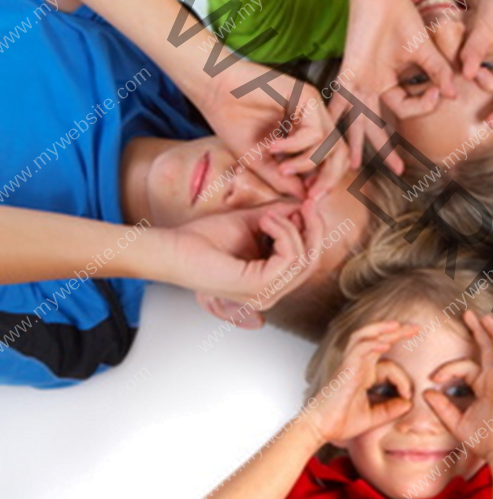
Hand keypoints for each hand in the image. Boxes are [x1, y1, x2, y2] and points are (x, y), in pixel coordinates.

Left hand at [164, 199, 324, 309]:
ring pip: (304, 259)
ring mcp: (264, 295)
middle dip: (314, 228)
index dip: (312, 231)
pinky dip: (282, 232)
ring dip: (291, 227)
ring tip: (268, 214)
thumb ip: (280, 218)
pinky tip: (265, 220)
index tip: (307, 204)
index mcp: (270, 283)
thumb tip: (305, 206)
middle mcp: (270, 294)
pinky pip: (289, 258)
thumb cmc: (203, 239)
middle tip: (307, 203)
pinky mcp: (257, 287)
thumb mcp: (252, 222)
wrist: (174, 248)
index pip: (308, 261)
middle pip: (312, 262)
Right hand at [197, 59, 346, 198]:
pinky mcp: (307, 96)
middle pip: (341, 154)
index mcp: (308, 131)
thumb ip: (283, 179)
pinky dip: (295, 146)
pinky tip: (273, 146)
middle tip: (311, 196)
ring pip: (331, 145)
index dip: (325, 183)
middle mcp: (315, 118)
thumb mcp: (260, 160)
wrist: (213, 90)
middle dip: (329, 179)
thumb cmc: (232, 121)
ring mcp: (314, 106)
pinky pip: (315, 132)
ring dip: (307, 164)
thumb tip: (306, 198)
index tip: (309, 201)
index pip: (331, 161)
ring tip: (281, 168)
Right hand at [305, 322, 417, 443]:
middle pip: (376, 340)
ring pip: (363, 337)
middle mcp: (357, 366)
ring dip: (381, 329)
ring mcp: (350, 365)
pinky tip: (384, 343)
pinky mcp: (344, 369)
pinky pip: (358, 350)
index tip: (408, 396)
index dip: (403, 380)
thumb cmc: (341, 422)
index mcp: (364, 374)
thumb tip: (409, 404)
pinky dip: (371, 344)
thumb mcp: (373, 417)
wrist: (320, 429)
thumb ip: (391, 410)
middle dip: (397, 332)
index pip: (389, 366)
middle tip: (416, 327)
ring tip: (398, 325)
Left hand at [339, 0, 456, 164]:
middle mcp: (372, 86)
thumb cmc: (401, 17)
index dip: (426, 104)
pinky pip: (340, 98)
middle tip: (399, 170)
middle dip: (387, 149)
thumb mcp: (424, 51)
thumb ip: (437, 73)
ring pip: (358, 118)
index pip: (407, 107)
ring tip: (352, 166)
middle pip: (378, 124)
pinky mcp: (349, 71)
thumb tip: (454, 93)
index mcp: (389, 82)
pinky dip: (335, 114)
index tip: (440, 91)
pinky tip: (328, 132)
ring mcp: (359, 81)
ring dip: (356, 143)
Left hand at [424, 311, 492, 461]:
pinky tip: (490, 324)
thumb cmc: (483, 440)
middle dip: (476, 332)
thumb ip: (441, 407)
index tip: (433, 379)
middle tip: (466, 315)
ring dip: (487, 329)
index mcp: (484, 388)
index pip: (465, 368)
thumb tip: (426, 392)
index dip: (447, 370)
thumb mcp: (456, 422)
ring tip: (477, 315)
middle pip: (486, 349)